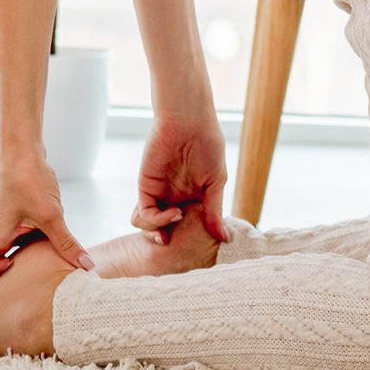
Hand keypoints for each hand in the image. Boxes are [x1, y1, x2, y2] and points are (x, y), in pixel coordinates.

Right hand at [0, 149, 96, 282]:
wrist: (24, 149)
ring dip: (21, 260)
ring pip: (3, 255)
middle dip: (7, 275)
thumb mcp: (52, 215)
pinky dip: (29, 247)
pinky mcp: (11, 220)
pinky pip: (14, 243)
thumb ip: (67, 244)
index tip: (12, 265)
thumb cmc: (29, 177)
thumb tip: (86, 266)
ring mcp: (0, 227)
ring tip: (45, 256)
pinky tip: (49, 239)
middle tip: (33, 270)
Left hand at [132, 113, 231, 245]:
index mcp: (192, 198)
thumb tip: (224, 238)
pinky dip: (156, 221)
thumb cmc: (207, 146)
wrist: (188, 121)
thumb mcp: (216, 182)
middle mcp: (174, 198)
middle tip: (178, 246)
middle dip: (169, 241)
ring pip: (150, 226)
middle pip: (165, 230)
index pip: (187, 227)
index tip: (199, 247)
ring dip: (159, 233)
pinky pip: (144, 214)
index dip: (189, 240)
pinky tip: (174, 213)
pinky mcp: (146, 187)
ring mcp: (159, 194)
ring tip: (173, 227)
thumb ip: (215, 211)